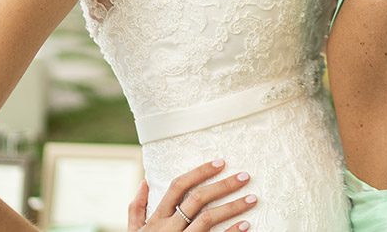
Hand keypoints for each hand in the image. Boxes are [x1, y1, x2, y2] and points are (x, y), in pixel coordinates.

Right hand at [127, 160, 256, 231]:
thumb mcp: (134, 231)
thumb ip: (136, 208)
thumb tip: (144, 181)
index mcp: (157, 218)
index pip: (178, 186)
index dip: (199, 172)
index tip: (220, 163)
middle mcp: (169, 227)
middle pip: (198, 199)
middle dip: (223, 185)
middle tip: (245, 177)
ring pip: (208, 218)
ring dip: (232, 206)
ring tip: (252, 198)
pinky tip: (245, 224)